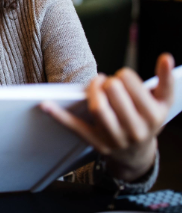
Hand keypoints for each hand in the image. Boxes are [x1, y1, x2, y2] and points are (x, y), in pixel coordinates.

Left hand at [41, 53, 174, 181]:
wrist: (138, 155)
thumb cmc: (148, 119)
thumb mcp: (163, 102)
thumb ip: (166, 79)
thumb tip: (166, 57)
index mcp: (153, 116)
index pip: (131, 84)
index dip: (123, 76)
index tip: (123, 78)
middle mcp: (135, 129)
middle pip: (113, 94)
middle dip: (108, 82)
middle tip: (109, 83)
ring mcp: (115, 138)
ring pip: (98, 108)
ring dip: (92, 91)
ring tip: (95, 85)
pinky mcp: (96, 144)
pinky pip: (76, 127)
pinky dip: (59, 116)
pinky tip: (45, 104)